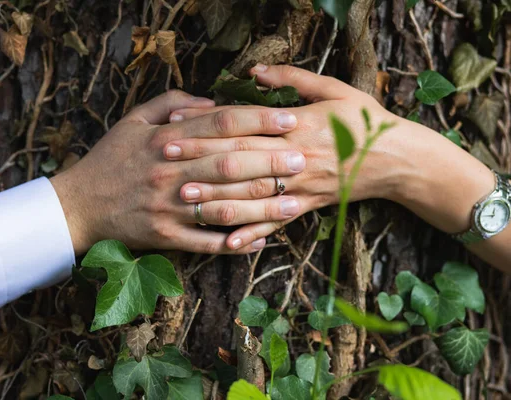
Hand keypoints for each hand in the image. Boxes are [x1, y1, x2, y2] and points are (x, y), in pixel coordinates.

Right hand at [50, 90, 306, 254]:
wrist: (79, 206)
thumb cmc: (110, 160)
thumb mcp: (133, 120)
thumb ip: (172, 104)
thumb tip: (211, 100)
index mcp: (166, 140)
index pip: (222, 124)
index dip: (259, 120)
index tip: (289, 118)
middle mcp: (171, 172)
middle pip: (231, 163)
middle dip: (271, 161)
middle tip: (303, 159)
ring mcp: (170, 208)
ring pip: (225, 205)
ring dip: (263, 205)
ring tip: (295, 203)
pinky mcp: (166, 237)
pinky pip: (206, 242)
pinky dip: (235, 242)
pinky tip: (262, 240)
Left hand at [165, 65, 493, 249]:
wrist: (398, 159)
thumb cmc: (365, 120)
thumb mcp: (336, 89)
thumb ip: (295, 79)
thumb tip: (255, 72)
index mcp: (299, 126)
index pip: (245, 126)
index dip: (210, 125)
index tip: (179, 124)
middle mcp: (297, 158)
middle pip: (241, 160)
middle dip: (202, 160)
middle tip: (167, 159)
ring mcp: (301, 187)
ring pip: (254, 195)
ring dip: (218, 197)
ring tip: (185, 198)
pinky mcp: (308, 207)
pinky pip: (277, 224)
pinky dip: (254, 234)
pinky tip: (228, 243)